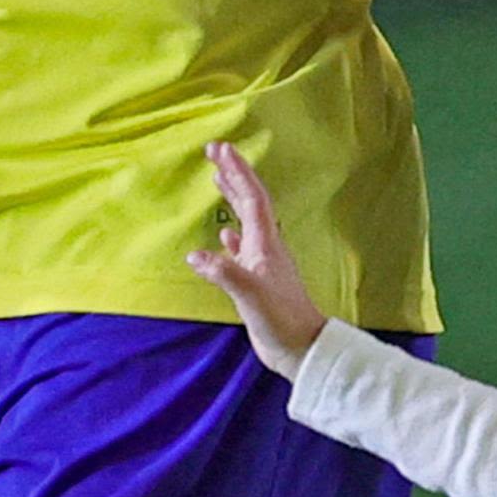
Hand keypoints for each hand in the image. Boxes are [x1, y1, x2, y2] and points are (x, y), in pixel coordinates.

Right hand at [184, 143, 331, 377]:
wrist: (301, 348)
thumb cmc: (281, 319)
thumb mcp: (250, 294)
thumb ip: (223, 272)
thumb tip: (195, 255)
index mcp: (266, 244)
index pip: (251, 198)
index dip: (238, 172)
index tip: (221, 149)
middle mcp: (265, 247)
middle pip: (248, 203)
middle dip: (233, 176)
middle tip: (214, 153)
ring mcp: (262, 263)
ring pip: (245, 222)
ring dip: (232, 199)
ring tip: (217, 180)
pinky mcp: (256, 281)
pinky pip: (242, 249)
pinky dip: (231, 237)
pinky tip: (222, 237)